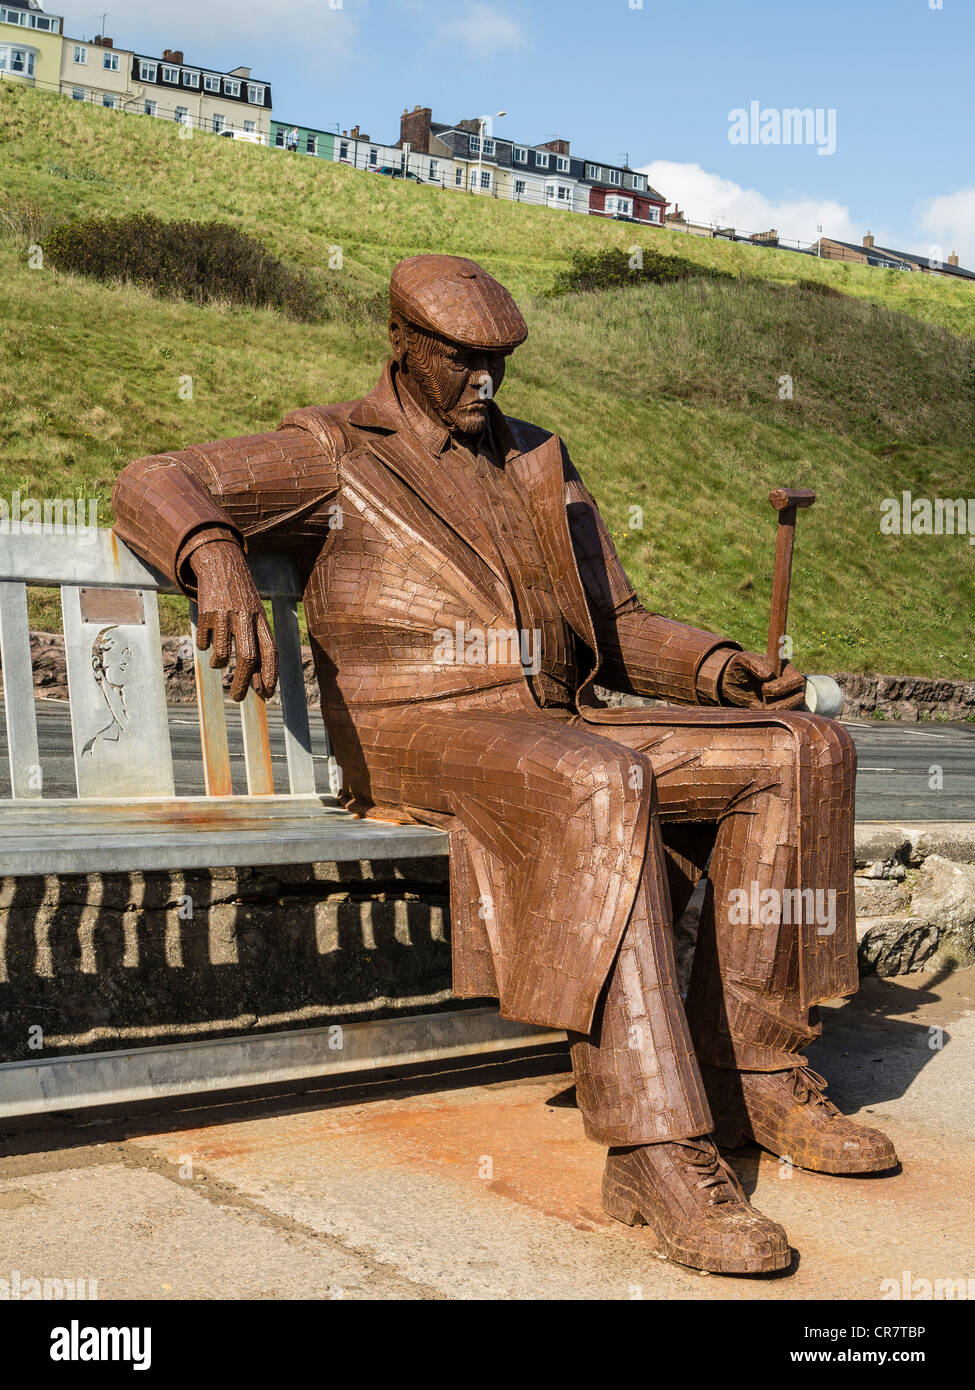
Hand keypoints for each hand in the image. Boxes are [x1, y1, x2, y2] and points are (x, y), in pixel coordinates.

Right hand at [190, 540, 277, 701]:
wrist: (221, 564)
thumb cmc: (242, 599)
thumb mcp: (255, 617)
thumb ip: (258, 646)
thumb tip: (260, 684)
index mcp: (261, 619)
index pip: (271, 651)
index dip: (271, 675)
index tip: (267, 694)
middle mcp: (246, 617)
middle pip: (247, 658)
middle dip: (243, 683)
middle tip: (238, 698)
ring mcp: (226, 614)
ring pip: (222, 653)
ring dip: (219, 663)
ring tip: (218, 663)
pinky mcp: (206, 612)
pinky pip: (204, 641)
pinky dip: (205, 645)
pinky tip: (207, 638)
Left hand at [719, 652, 804, 708]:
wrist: (730, 680)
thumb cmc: (739, 665)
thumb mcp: (742, 660)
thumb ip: (754, 664)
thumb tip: (769, 675)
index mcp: (785, 668)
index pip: (797, 679)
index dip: (784, 686)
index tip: (764, 689)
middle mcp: (788, 683)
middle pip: (798, 697)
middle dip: (781, 702)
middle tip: (763, 700)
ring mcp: (784, 697)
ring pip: (791, 708)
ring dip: (775, 710)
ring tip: (756, 705)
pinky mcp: (776, 708)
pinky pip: (781, 716)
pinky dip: (768, 715)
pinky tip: (754, 706)